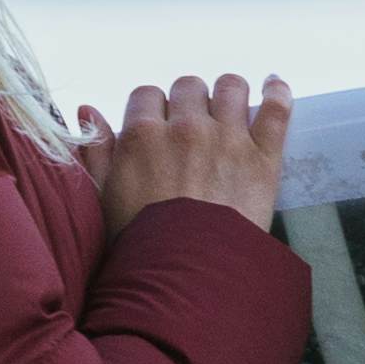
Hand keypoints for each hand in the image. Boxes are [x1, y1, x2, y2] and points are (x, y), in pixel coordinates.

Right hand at [81, 72, 294, 236]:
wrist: (188, 277)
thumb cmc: (141, 246)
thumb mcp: (103, 198)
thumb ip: (95, 151)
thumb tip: (88, 110)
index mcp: (143, 135)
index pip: (147, 95)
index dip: (152, 109)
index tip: (158, 126)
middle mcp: (186, 128)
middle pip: (188, 87)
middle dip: (189, 101)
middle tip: (192, 124)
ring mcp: (228, 139)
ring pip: (230, 88)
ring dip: (228, 93)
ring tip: (230, 106)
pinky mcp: (263, 157)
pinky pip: (275, 109)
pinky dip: (276, 92)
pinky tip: (274, 86)